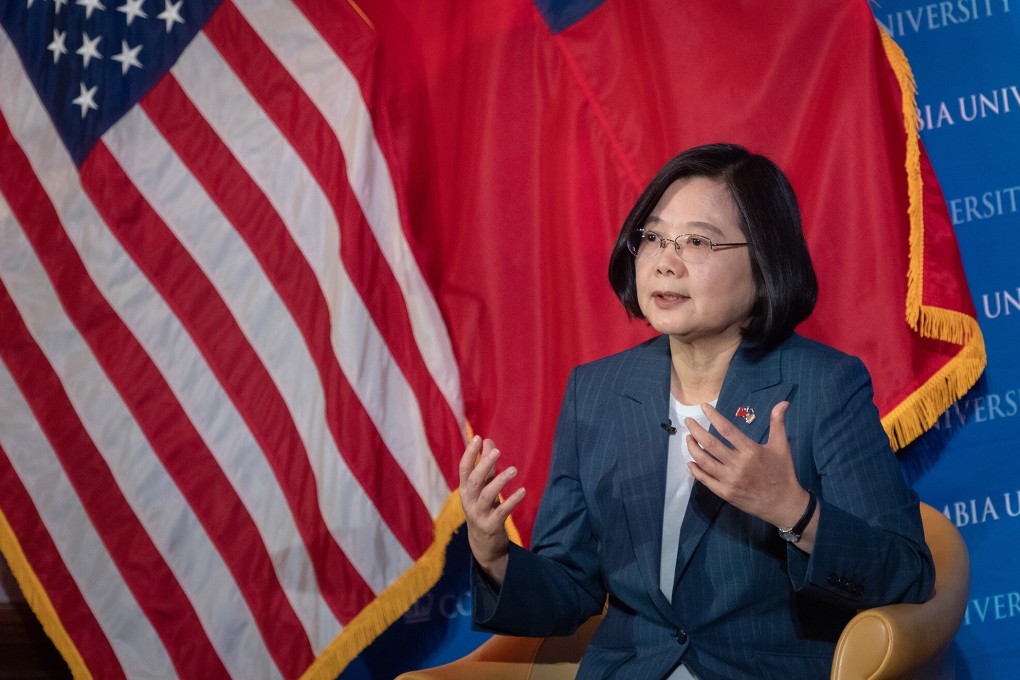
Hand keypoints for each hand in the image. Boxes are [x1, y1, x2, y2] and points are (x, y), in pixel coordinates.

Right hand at [458, 435, 525, 583]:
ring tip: (513, 470)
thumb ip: (486, 466)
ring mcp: (478, 514)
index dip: (470, 453)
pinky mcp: (490, 526)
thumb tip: (488, 441)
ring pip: (486, 495)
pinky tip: (523, 491)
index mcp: (465, 490)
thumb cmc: (483, 509)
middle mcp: (468, 501)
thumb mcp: (483, 487)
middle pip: (474, 481)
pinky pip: (501, 512)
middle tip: (497, 452)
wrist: (483, 544)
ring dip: (499, 481)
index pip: (464, 469)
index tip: (478, 438)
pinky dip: (512, 501)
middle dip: (484, 465)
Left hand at [685, 402, 810, 530]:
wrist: (783, 503)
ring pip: (704, 461)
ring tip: (689, 438)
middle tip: (689, 421)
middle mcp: (737, 464)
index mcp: (750, 450)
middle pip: (710, 444)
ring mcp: (729, 480)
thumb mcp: (782, 446)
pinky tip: (691, 462)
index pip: (727, 430)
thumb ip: (778, 423)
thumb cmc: (782, 472)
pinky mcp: (725, 493)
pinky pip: (705, 480)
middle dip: (696, 430)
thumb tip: (783, 402)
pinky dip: (695, 470)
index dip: (713, 416)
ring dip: (693, 448)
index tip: (704, 407)